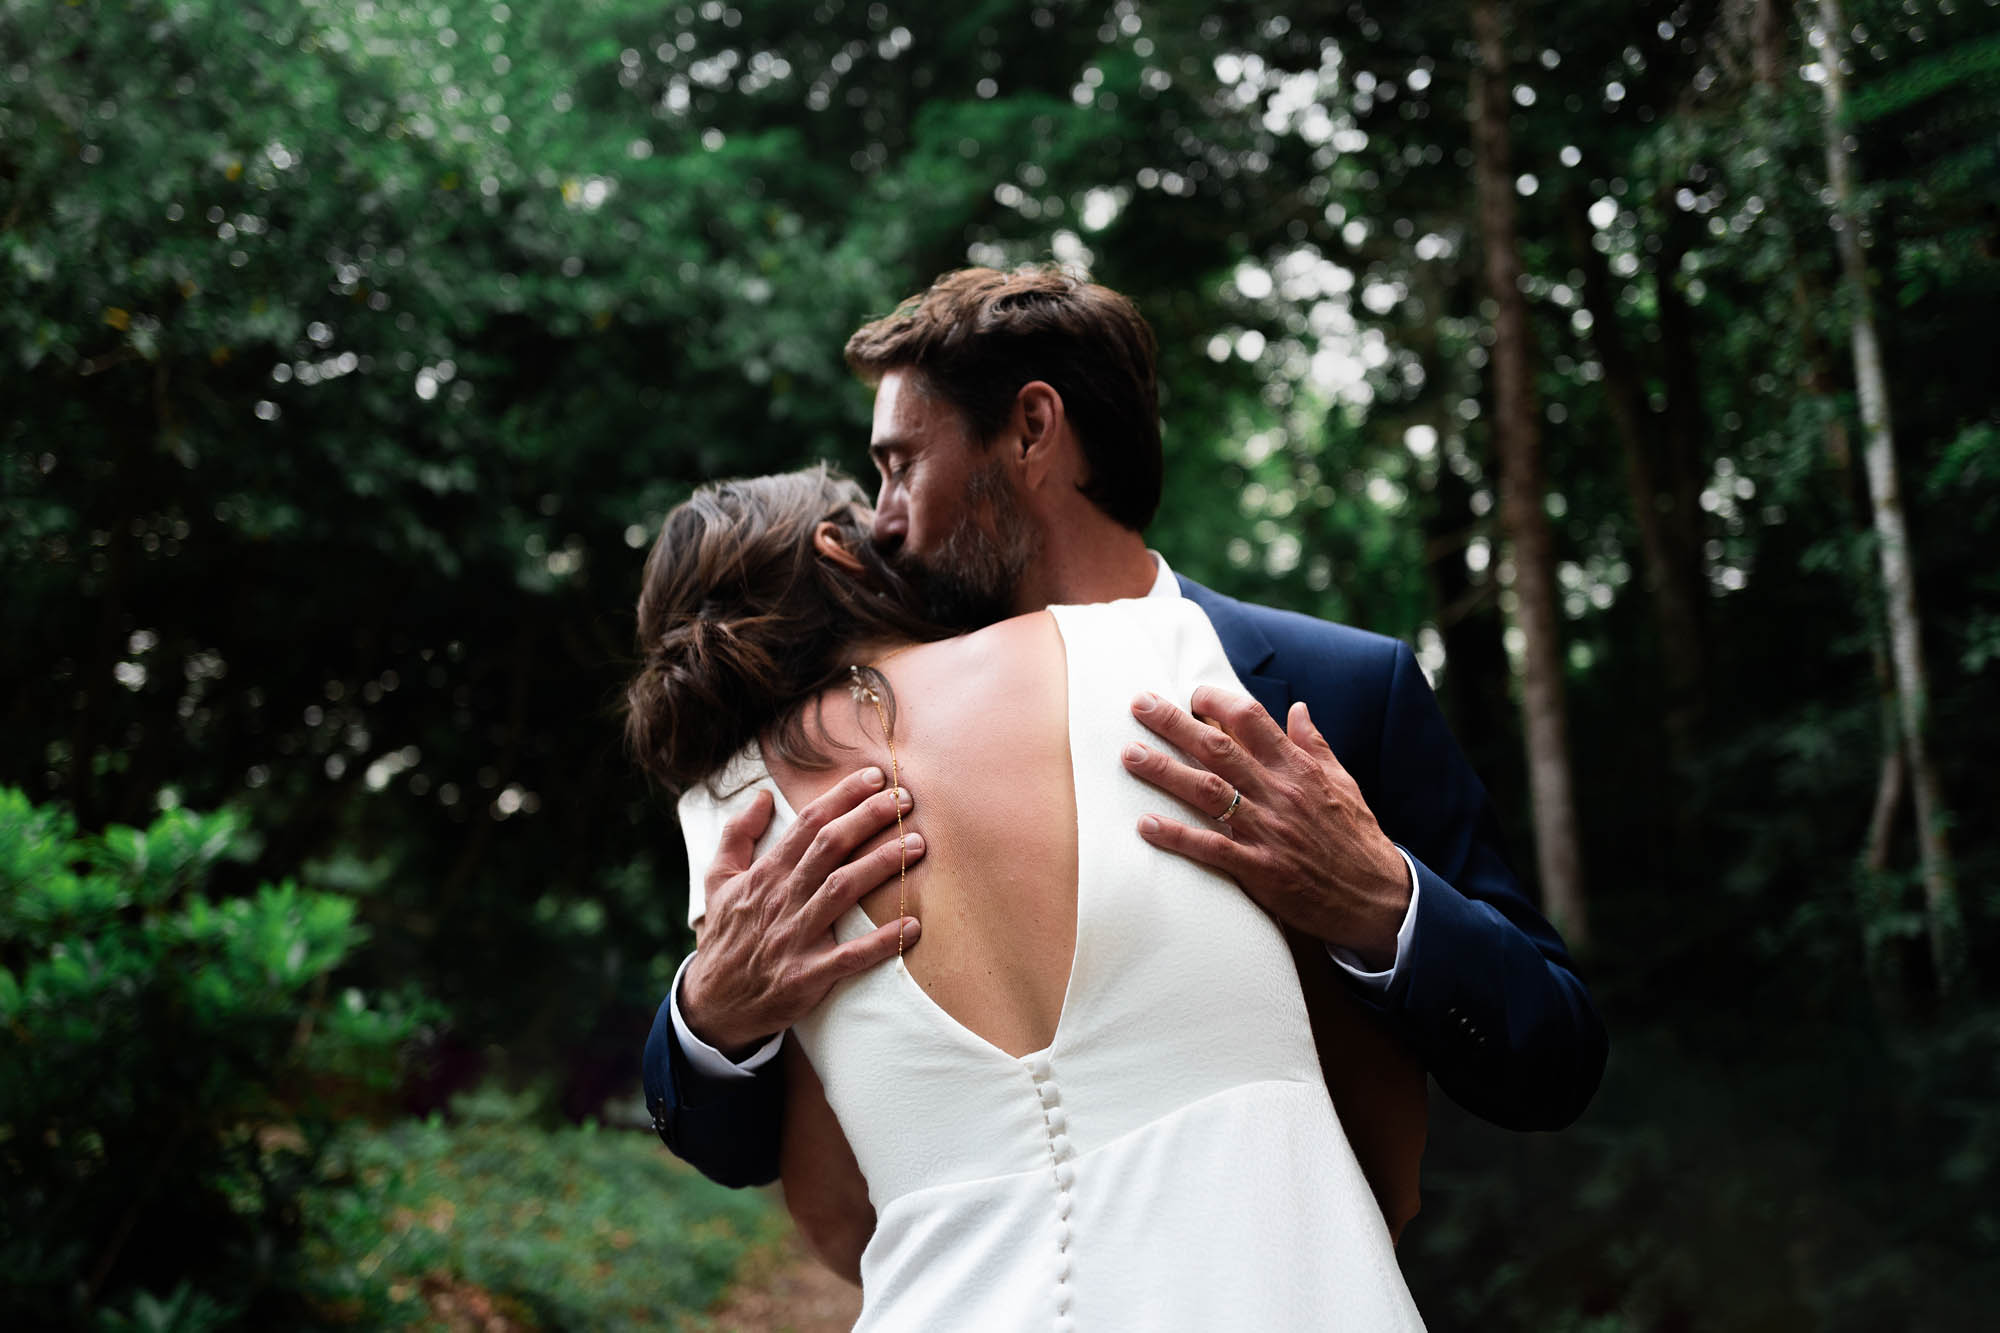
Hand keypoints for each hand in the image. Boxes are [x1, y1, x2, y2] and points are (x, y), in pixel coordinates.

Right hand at [680, 768, 923, 1055]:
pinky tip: (912, 926)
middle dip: (869, 818)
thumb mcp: (717, 881)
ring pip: (842, 890)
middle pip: (830, 847)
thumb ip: (738, 836)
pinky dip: (881, 942)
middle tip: (905, 799)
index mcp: (764, 874)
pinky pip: (850, 957)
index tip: (874, 777)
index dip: (842, 797)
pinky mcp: (807, 976)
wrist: (713, 1004)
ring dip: (882, 864)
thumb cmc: (725, 936)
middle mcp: (780, 899)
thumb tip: (763, 796)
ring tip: (918, 844)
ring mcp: (794, 938)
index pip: (807, 824)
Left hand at [1121, 687, 1408, 968]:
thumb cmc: (1357, 837)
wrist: (1377, 897)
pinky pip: (1211, 848)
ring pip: (1208, 792)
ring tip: (1130, 756)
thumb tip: (1297, 708)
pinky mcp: (1261, 869)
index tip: (1190, 694)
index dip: (1217, 701)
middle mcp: (1280, 792)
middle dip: (1175, 723)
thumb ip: (1315, 744)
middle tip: (1139, 705)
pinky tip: (1145, 825)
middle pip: (1218, 748)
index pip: (1252, 719)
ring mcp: (1269, 830)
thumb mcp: (1343, 782)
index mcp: (1299, 768)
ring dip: (1166, 771)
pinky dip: (1177, 836)